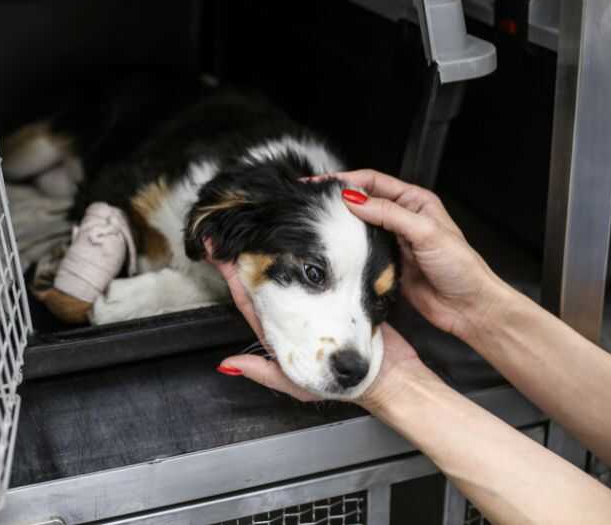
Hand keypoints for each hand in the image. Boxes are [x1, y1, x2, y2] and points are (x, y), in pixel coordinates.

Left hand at [206, 242, 429, 409]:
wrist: (391, 376)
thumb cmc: (346, 386)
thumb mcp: (300, 386)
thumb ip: (265, 373)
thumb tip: (228, 364)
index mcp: (283, 331)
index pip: (250, 301)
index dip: (234, 279)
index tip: (219, 256)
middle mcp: (299, 312)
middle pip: (268, 278)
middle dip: (249, 255)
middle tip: (232, 231)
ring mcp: (320, 300)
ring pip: (296, 269)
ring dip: (278, 248)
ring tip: (261, 225)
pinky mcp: (343, 290)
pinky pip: (326, 267)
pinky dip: (316, 252)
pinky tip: (306, 232)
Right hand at [333, 170, 509, 339]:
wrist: (468, 307)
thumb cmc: (460, 267)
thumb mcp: (425, 232)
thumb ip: (389, 214)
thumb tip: (355, 199)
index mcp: (415, 202)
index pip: (374, 182)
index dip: (346, 180)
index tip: (322, 183)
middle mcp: (403, 218)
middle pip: (364, 202)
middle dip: (339, 199)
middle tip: (312, 201)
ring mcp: (393, 241)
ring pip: (359, 227)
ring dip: (341, 224)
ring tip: (317, 221)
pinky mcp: (386, 264)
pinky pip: (361, 252)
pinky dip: (348, 249)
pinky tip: (334, 248)